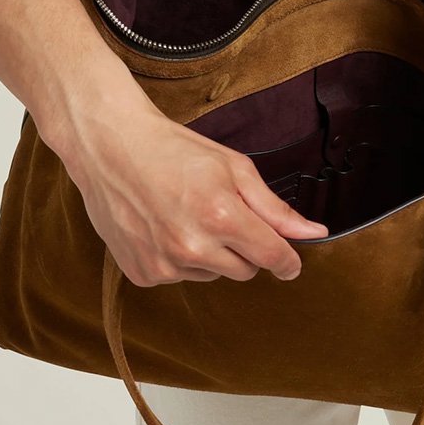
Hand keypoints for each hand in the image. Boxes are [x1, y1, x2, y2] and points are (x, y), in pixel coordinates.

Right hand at [56, 97, 328, 286]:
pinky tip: (163, 227)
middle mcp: (193, 247)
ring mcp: (164, 264)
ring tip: (185, 215)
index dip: (287, 260)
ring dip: (210, 254)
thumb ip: (275, 208)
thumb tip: (313, 233)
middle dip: (244, 248)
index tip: (289, 261)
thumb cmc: (174, 150)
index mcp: (221, 216)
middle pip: (246, 271)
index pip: (273, 258)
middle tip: (222, 214)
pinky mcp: (143, 274)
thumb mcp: (233, 168)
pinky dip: (178, 259)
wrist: (110, 147)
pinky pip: (180, 277)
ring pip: (212, 274)